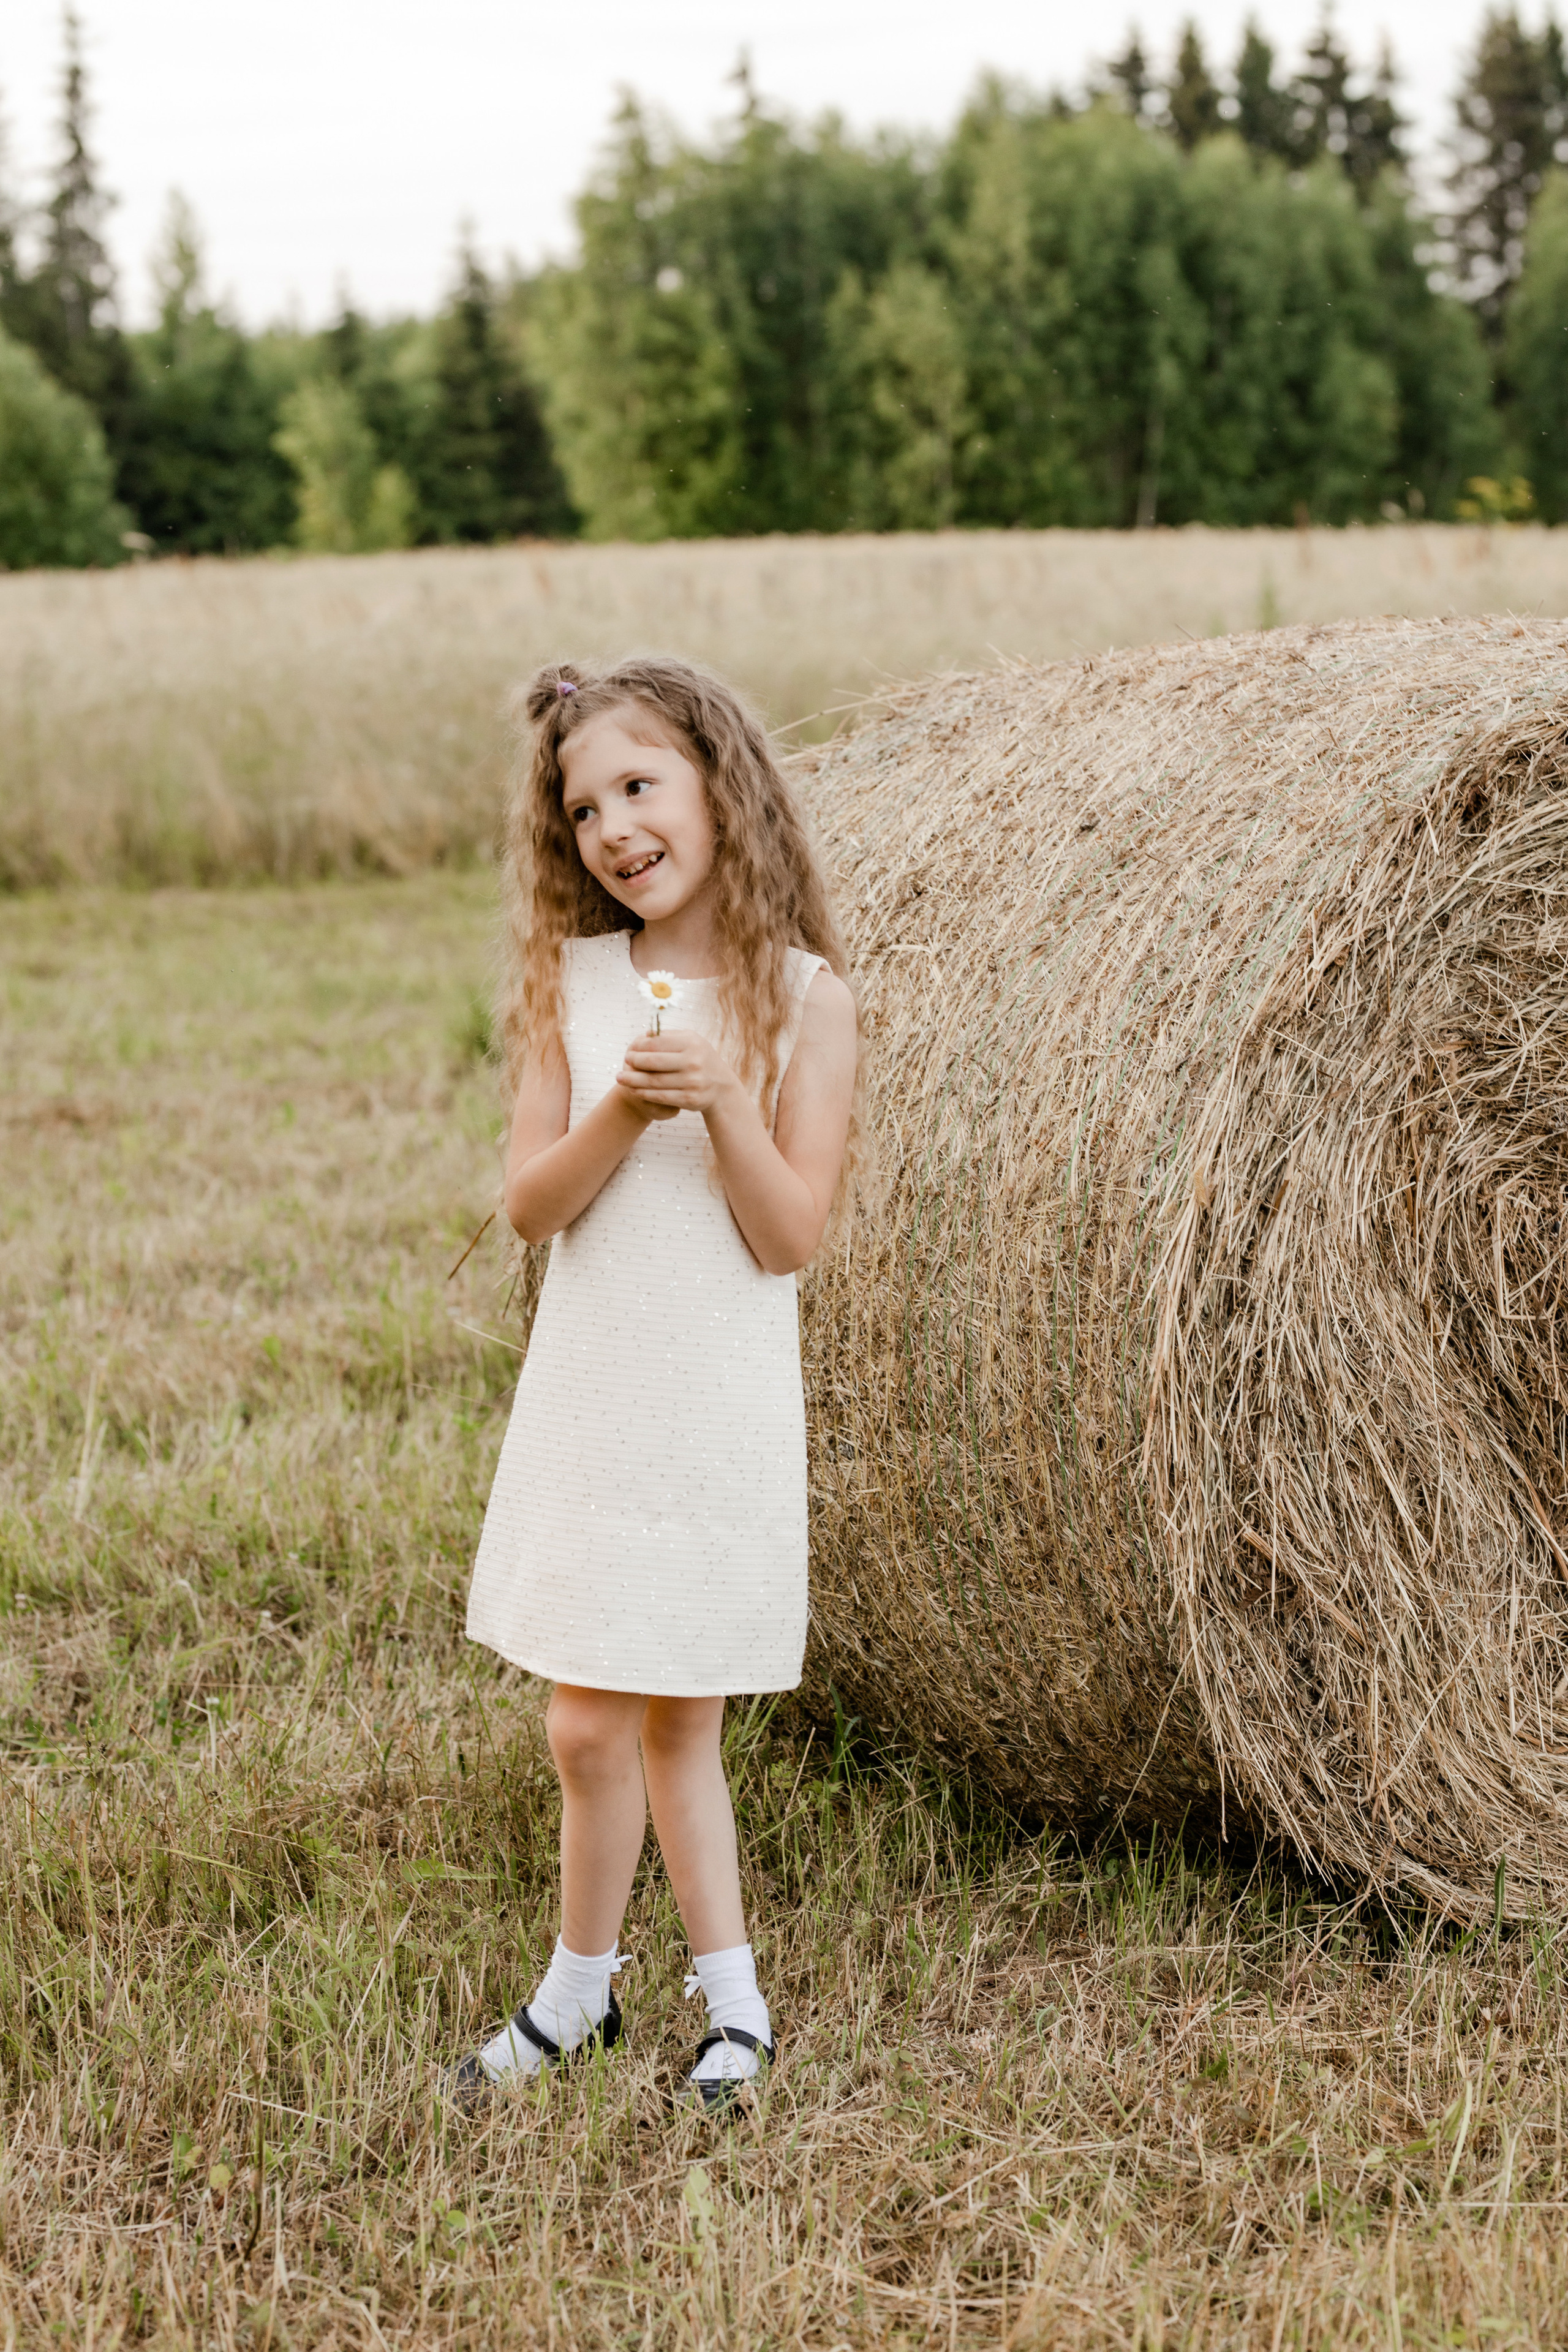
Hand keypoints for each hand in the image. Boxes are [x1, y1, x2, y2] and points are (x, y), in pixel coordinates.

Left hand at [616, 1026, 743, 1117]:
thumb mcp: (691, 1041)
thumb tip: (644, 1035)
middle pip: (653, 1062)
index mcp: (692, 1043)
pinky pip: (660, 1096)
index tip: (630, 1049)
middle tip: (624, 1062)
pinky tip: (634, 1090)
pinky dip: (644, 1093)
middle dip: (634, 1062)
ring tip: (620, 1078)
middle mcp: (693, 1061)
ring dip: (633, 1080)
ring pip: (654, 1081)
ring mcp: (692, 1081)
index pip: (657, 1043)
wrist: (721, 1087)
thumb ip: (669, 1037)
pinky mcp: (690, 1099)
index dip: (639, 1047)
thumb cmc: (700, 1059)